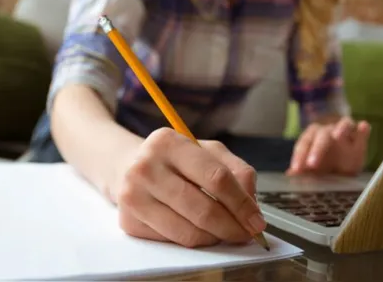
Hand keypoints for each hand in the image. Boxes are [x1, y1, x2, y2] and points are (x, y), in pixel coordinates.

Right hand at [113, 128, 265, 247]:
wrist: (125, 166)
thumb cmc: (174, 160)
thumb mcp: (206, 151)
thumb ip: (236, 171)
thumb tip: (252, 205)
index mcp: (168, 142)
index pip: (216, 178)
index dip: (242, 203)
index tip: (257, 220)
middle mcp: (145, 168)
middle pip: (203, 209)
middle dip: (232, 227)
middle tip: (247, 234)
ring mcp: (133, 196)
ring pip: (188, 232)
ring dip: (214, 238)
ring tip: (224, 232)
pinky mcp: (128, 221)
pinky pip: (172, 241)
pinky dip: (193, 241)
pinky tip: (197, 230)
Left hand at [286, 117, 370, 176]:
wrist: (346, 162)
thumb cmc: (326, 163)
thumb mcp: (316, 170)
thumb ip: (304, 170)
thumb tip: (289, 175)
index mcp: (312, 136)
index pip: (304, 144)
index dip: (299, 156)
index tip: (296, 170)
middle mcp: (328, 130)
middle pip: (321, 135)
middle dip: (316, 149)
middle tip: (312, 164)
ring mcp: (345, 130)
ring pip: (343, 124)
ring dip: (340, 128)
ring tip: (338, 135)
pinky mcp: (360, 136)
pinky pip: (362, 129)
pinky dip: (363, 129)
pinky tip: (364, 127)